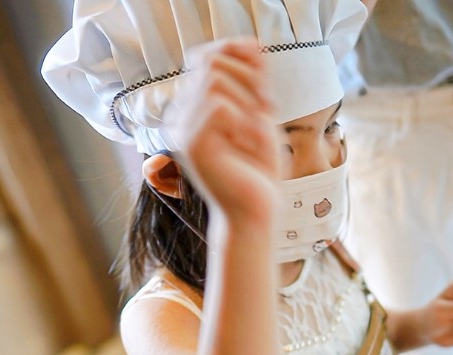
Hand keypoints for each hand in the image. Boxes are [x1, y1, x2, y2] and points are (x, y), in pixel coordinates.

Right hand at [172, 38, 283, 226]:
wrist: (256, 214)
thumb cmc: (259, 171)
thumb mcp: (261, 117)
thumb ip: (254, 81)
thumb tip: (251, 43)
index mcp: (196, 108)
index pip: (211, 57)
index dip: (243, 63)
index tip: (266, 95)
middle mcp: (184, 115)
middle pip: (213, 62)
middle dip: (250, 81)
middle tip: (267, 114)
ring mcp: (185, 129)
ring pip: (215, 80)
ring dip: (248, 100)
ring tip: (260, 129)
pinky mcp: (194, 145)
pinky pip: (219, 105)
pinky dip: (244, 119)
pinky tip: (249, 143)